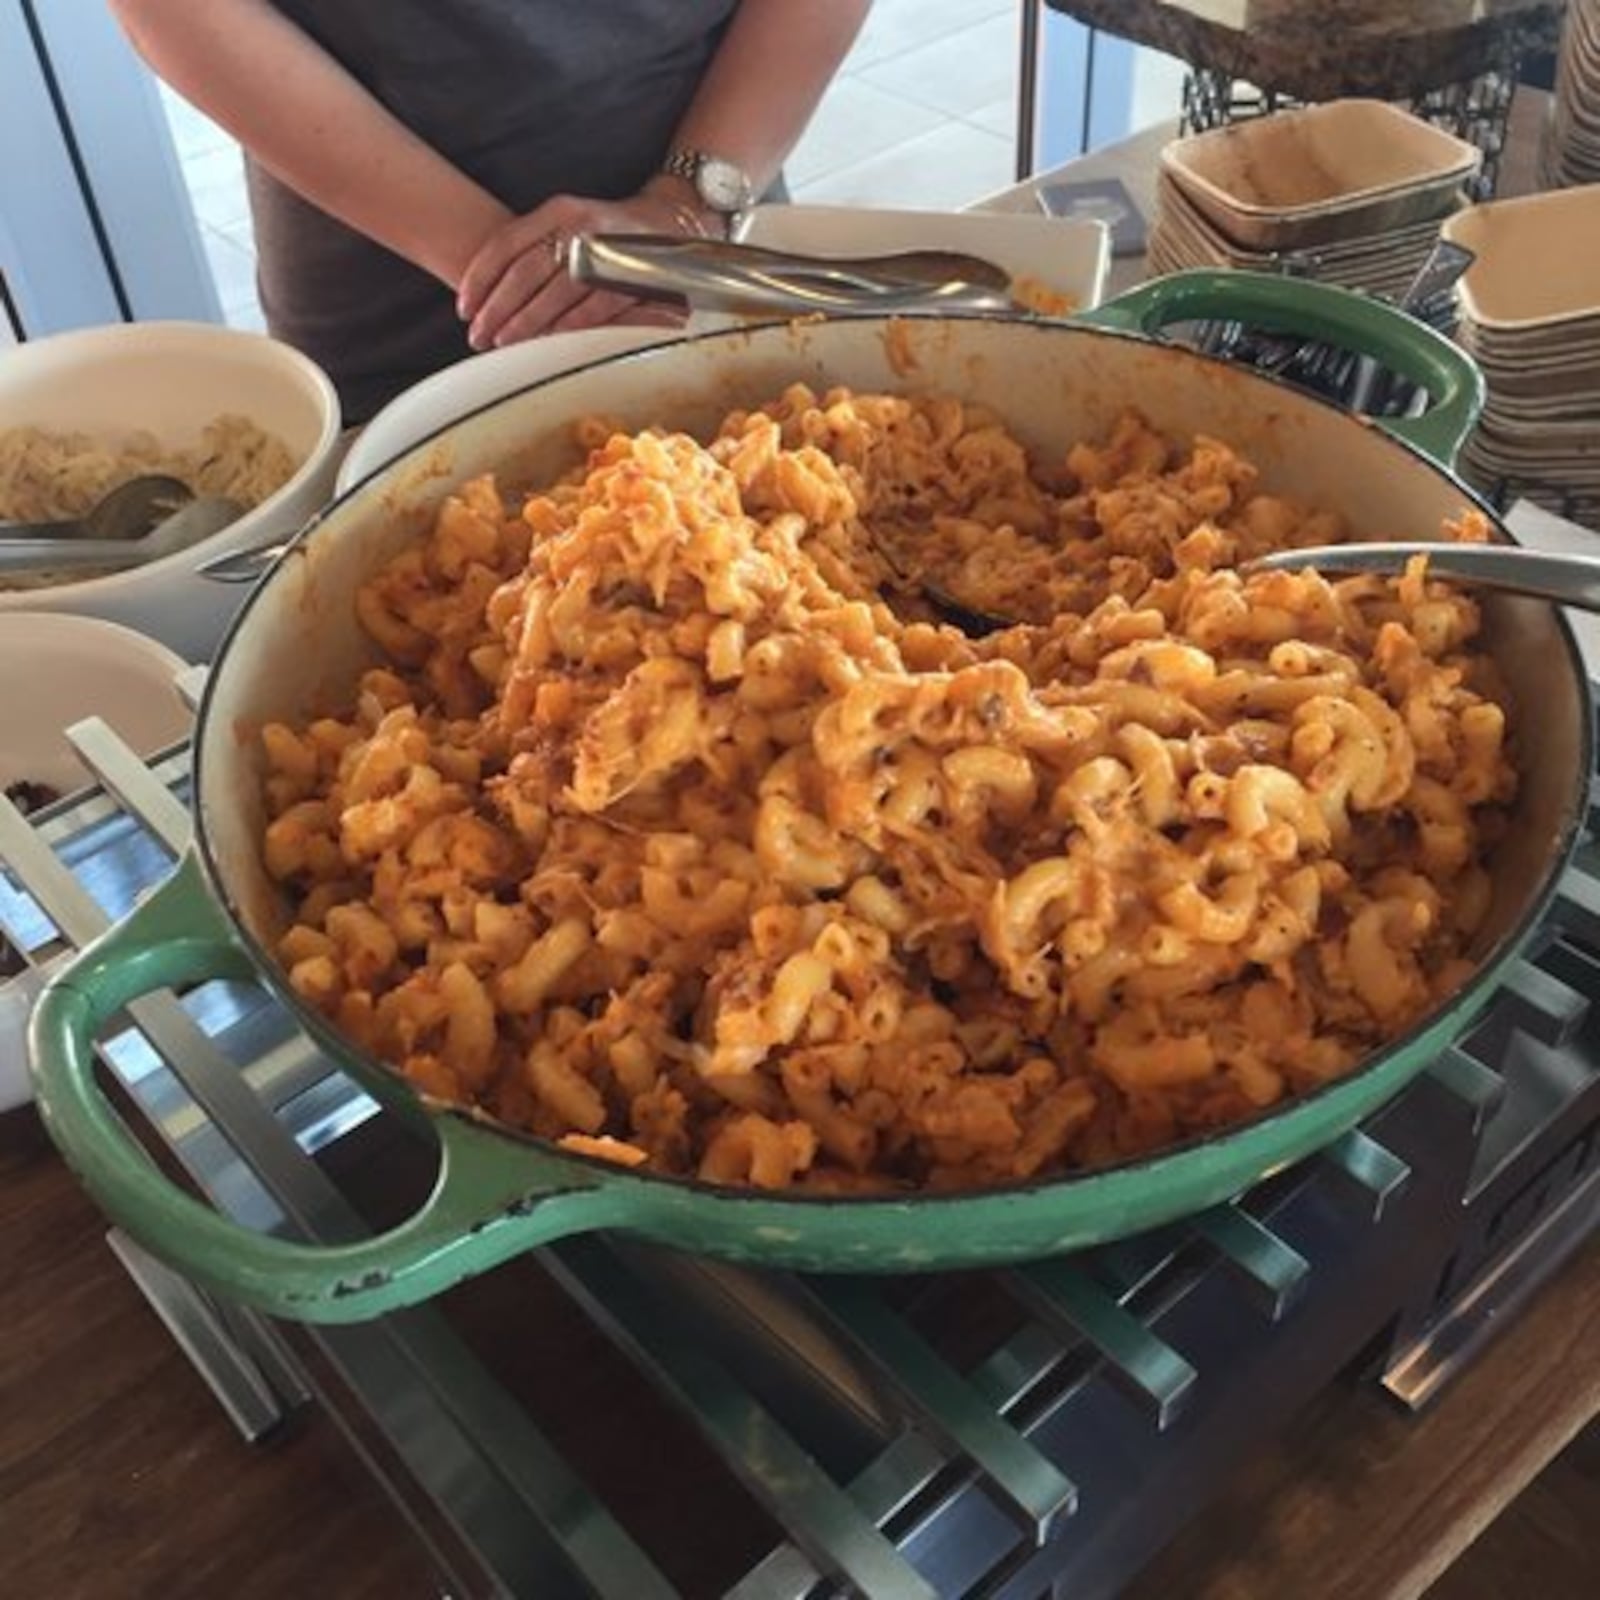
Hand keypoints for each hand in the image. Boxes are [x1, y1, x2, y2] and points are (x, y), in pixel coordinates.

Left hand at [456, 189, 698, 349]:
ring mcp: (605, 247)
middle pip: (525, 271)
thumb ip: (535, 251)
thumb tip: (490, 294)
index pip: (506, 244)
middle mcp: (578, 224)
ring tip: (504, 343)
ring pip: (555, 291)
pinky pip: (594, 305)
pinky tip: (549, 341)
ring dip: (527, 322)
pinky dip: (569, 325)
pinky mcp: (631, 273)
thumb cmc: (608, 236)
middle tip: (478, 336)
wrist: (671, 223)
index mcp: (556, 211)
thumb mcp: (568, 228)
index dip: (480, 279)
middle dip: (498, 309)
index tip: (464, 309)